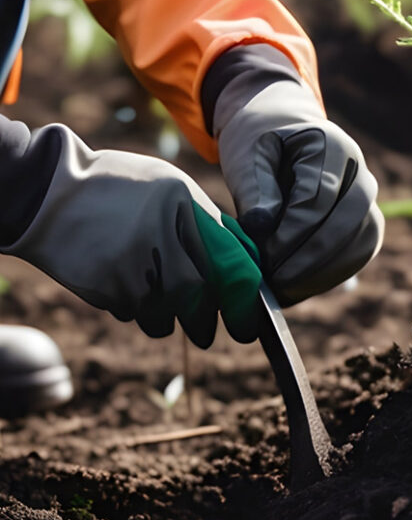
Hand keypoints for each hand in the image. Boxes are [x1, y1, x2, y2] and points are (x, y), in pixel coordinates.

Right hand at [3, 124, 262, 347]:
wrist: (50, 192)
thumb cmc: (125, 189)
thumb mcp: (174, 188)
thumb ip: (213, 225)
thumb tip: (253, 265)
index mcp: (186, 206)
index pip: (234, 268)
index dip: (244, 305)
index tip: (246, 326)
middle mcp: (161, 234)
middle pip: (199, 299)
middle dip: (206, 323)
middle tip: (206, 330)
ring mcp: (129, 262)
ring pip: (165, 315)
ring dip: (168, 317)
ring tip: (153, 291)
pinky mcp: (104, 285)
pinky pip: (133, 313)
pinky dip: (137, 309)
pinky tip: (124, 281)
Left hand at [211, 55, 383, 305]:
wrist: (280, 139)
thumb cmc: (260, 145)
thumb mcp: (248, 155)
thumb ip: (255, 188)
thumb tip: (262, 227)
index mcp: (332, 146)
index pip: (319, 196)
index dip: (292, 231)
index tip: (264, 257)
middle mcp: (360, 171)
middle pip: (350, 219)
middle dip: (312, 256)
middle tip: (276, 282)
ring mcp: (368, 199)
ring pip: (362, 240)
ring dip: (325, 271)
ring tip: (285, 290)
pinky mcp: (366, 223)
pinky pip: (360, 254)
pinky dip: (331, 275)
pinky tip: (298, 288)